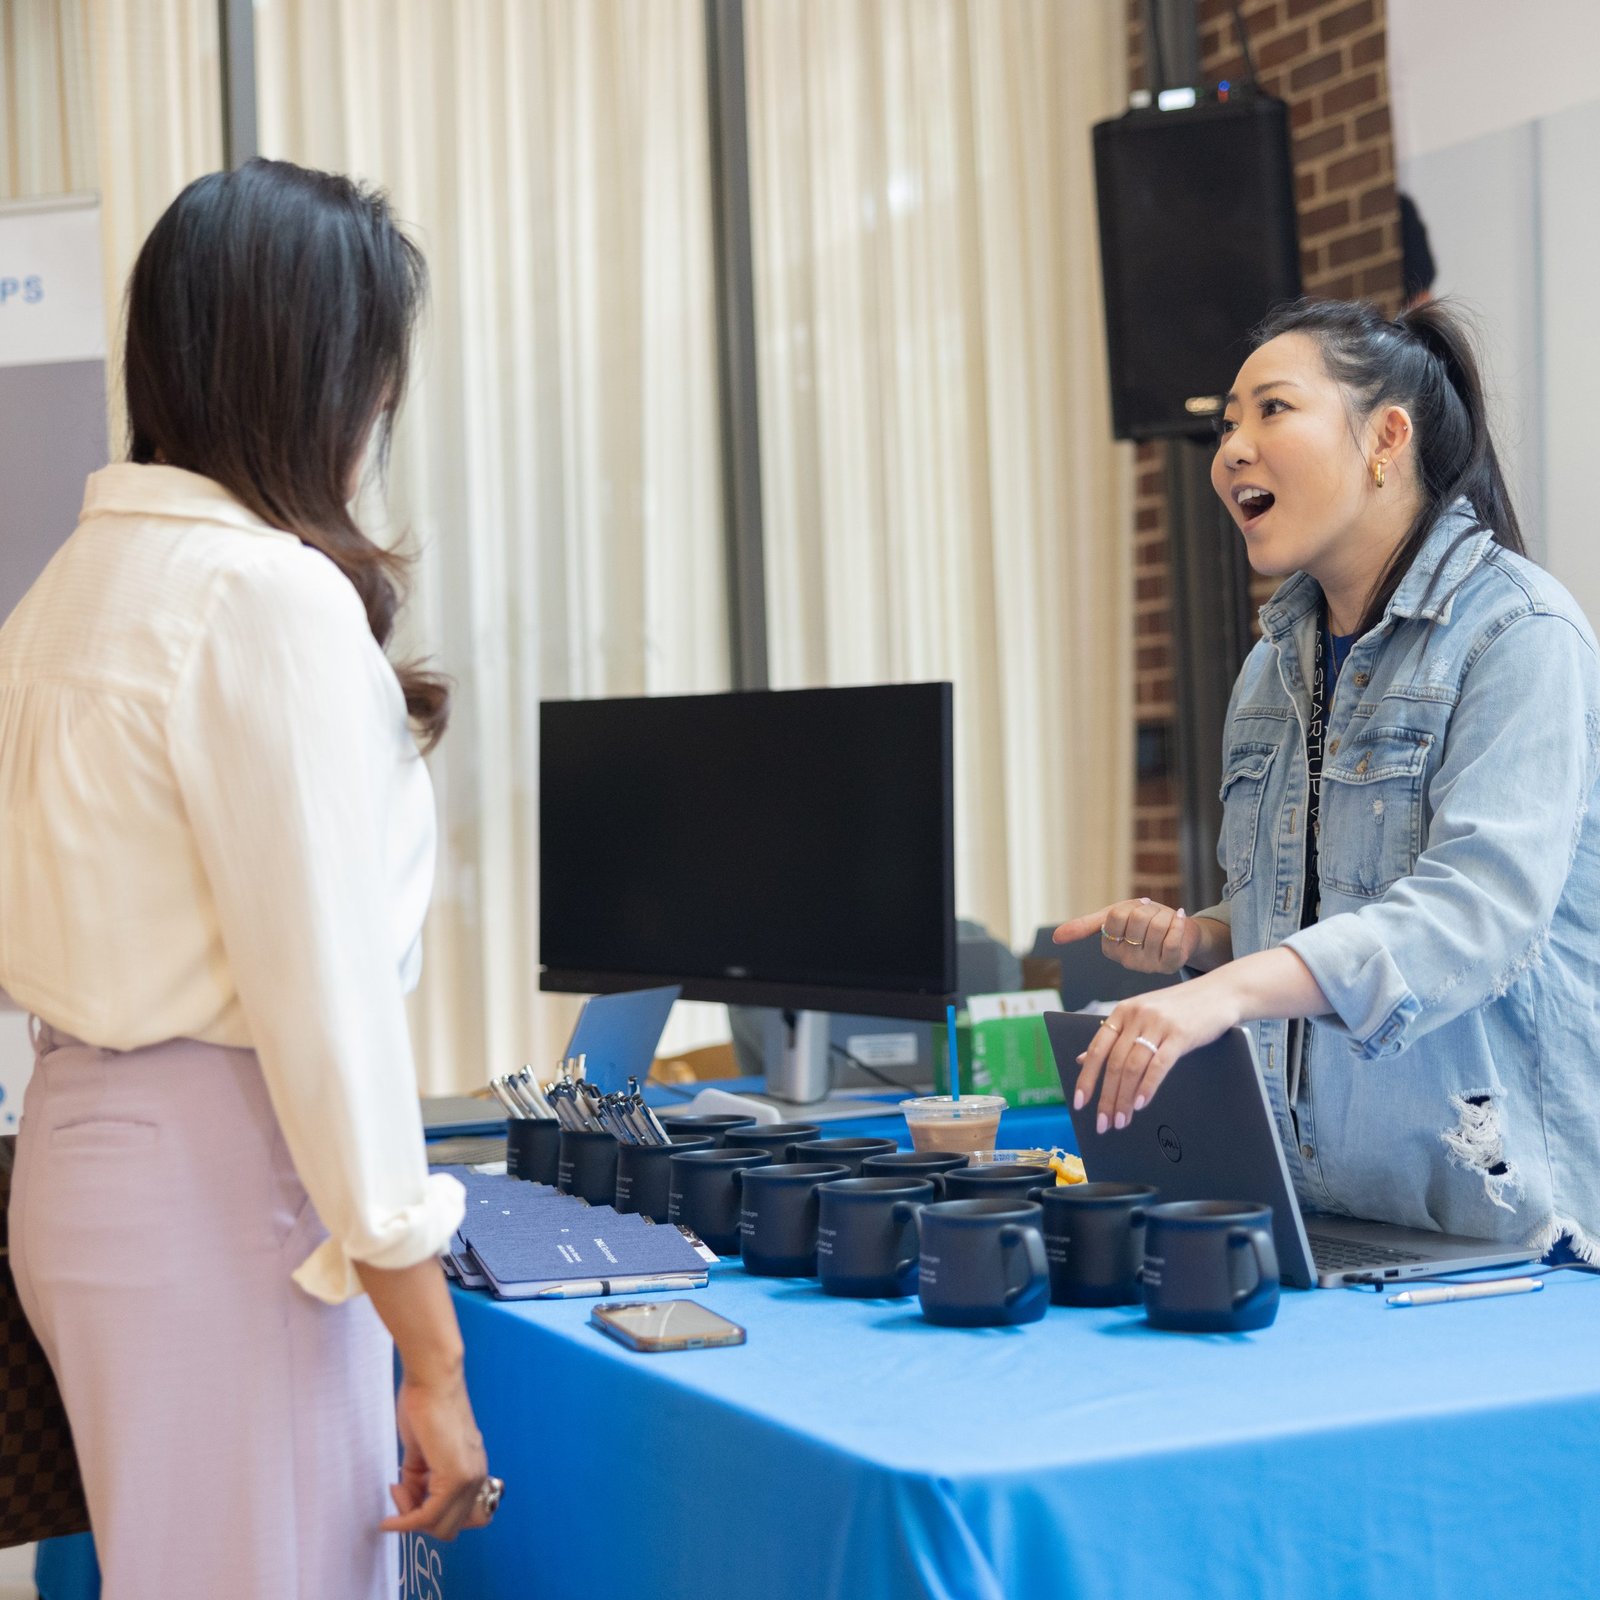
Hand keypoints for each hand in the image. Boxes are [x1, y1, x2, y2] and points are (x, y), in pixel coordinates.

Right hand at [381, 1368, 491, 1540]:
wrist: (432, 1380)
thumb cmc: (426, 1406)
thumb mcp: (422, 1454)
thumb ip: (421, 1481)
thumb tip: (411, 1504)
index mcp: (473, 1470)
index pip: (460, 1518)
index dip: (432, 1517)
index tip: (409, 1498)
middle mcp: (478, 1477)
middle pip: (449, 1528)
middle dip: (418, 1520)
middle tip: (400, 1493)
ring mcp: (470, 1478)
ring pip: (440, 1527)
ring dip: (410, 1519)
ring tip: (397, 1487)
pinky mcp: (456, 1476)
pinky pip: (429, 1516)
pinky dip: (405, 1523)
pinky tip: (389, 1519)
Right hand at [1053, 898, 1199, 974]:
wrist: (1179, 930)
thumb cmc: (1145, 921)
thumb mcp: (1113, 917)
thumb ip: (1085, 926)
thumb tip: (1055, 937)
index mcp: (1110, 949)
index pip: (1115, 917)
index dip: (1129, 908)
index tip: (1136, 911)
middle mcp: (1127, 961)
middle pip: (1136, 920)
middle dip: (1148, 910)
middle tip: (1153, 917)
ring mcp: (1149, 965)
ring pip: (1156, 926)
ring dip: (1165, 915)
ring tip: (1167, 920)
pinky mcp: (1170, 964)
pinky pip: (1171, 940)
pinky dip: (1178, 923)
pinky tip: (1179, 918)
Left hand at [1071, 972, 1242, 1133]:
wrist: (1220, 992)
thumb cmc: (1179, 1008)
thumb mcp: (1142, 1016)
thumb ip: (1115, 1036)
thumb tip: (1080, 1059)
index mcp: (1122, 1011)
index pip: (1096, 1049)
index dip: (1085, 1078)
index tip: (1079, 1103)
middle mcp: (1136, 1016)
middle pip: (1114, 1063)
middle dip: (1106, 1098)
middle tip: (1104, 1123)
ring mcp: (1158, 1024)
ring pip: (1132, 1067)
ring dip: (1124, 1099)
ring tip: (1122, 1121)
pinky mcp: (1181, 1034)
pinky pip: (1159, 1065)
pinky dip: (1147, 1087)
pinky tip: (1141, 1105)